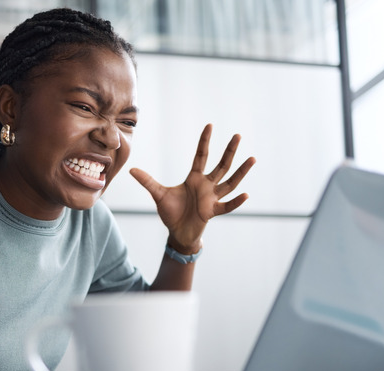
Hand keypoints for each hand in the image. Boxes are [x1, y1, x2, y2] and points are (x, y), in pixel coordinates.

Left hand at [129, 124, 254, 252]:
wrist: (177, 232)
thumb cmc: (171, 212)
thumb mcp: (158, 194)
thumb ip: (147, 181)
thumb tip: (131, 169)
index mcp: (194, 178)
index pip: (201, 156)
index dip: (204, 141)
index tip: (209, 125)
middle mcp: (206, 185)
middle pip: (221, 165)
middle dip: (229, 151)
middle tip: (238, 135)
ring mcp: (212, 198)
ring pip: (230, 182)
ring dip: (241, 172)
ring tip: (252, 158)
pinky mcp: (213, 212)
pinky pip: (227, 206)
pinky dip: (236, 202)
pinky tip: (245, 194)